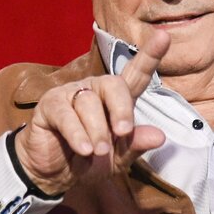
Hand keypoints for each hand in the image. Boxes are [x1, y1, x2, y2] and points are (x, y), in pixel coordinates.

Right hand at [15, 30, 169, 196]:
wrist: (55, 177)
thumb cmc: (90, 162)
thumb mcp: (118, 159)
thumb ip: (136, 145)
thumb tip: (160, 136)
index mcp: (116, 100)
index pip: (135, 74)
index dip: (149, 56)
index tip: (164, 37)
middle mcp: (94, 91)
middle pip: (112, 84)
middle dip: (121, 109)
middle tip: (123, 133)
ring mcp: (70, 96)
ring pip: (89, 103)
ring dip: (97, 131)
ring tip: (97, 152)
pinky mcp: (49, 106)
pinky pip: (66, 115)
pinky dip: (77, 134)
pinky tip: (84, 149)